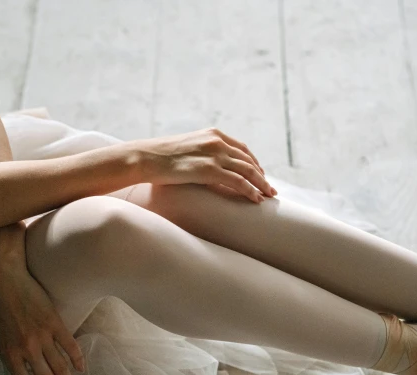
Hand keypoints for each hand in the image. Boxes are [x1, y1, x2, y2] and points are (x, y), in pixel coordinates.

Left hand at [0, 224, 84, 374]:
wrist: (2, 276)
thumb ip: (11, 351)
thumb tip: (25, 366)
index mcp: (8, 353)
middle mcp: (26, 348)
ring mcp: (41, 335)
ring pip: (59, 366)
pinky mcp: (54, 321)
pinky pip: (69, 345)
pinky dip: (76, 358)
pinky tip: (81, 368)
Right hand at [132, 127, 276, 202]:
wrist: (146, 157)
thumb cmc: (161, 157)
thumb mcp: (188, 149)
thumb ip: (202, 154)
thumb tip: (208, 168)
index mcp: (213, 134)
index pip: (242, 149)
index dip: (255, 163)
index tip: (260, 175)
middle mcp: (217, 141)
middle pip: (249, 160)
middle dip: (262, 176)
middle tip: (270, 189)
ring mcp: (215, 155)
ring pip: (248, 171)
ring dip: (261, 185)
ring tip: (268, 196)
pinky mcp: (210, 169)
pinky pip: (238, 181)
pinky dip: (250, 191)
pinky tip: (256, 199)